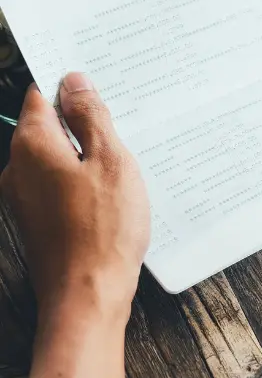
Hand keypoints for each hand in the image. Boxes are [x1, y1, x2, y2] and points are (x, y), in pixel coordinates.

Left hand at [1, 73, 149, 377]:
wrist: (87, 295)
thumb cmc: (103, 231)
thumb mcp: (111, 162)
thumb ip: (91, 118)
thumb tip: (74, 82)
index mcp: (33, 145)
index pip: (42, 95)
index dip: (72, 86)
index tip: (102, 86)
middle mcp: (18, 168)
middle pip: (50, 128)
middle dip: (85, 124)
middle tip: (125, 128)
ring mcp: (25, 198)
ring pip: (57, 159)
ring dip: (87, 157)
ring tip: (125, 166)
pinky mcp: (39, 221)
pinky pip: (60, 187)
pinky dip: (84, 183)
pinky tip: (113, 196)